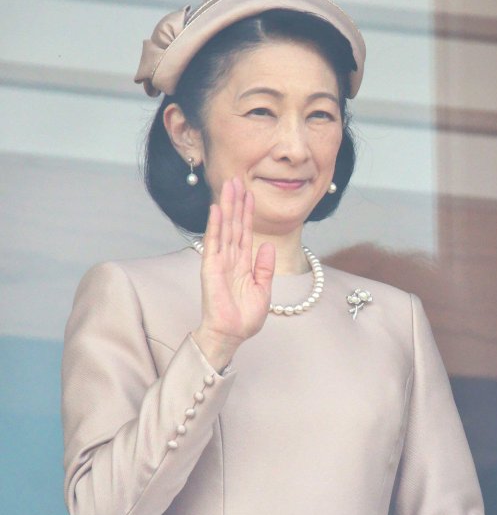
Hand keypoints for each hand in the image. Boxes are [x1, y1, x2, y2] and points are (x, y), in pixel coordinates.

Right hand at [191, 179, 274, 370]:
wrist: (232, 334)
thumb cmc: (245, 317)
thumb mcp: (264, 290)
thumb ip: (265, 267)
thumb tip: (267, 246)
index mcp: (244, 263)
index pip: (246, 232)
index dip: (248, 213)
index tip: (250, 193)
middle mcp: (230, 258)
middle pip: (234, 224)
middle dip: (236, 202)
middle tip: (236, 179)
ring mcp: (220, 261)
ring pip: (224, 228)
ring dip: (226, 206)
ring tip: (228, 185)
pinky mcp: (211, 268)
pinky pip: (214, 243)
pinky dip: (215, 225)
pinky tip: (216, 209)